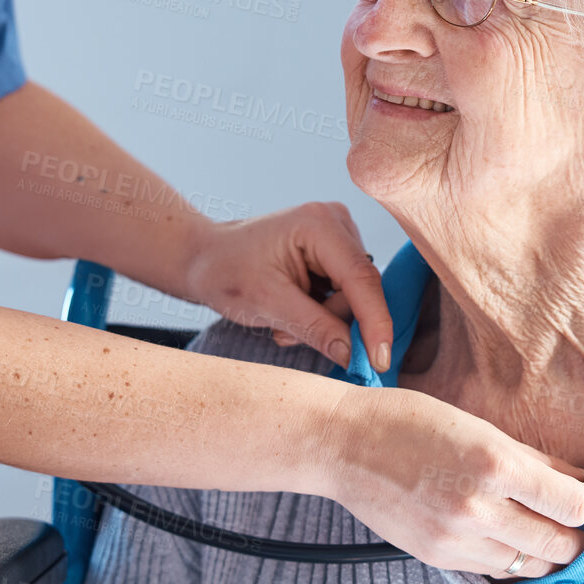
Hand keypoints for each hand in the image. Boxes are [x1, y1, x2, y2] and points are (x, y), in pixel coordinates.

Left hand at [183, 201, 392, 371]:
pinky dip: (319, 313)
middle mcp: (335, 222)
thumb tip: (353, 355)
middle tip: (286, 334)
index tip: (379, 361)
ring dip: (320, 321)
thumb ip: (315, 328)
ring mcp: (336, 235)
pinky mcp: (333, 252)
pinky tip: (290, 311)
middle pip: (359, 291)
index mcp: (318, 224)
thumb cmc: (226, 272)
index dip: (375, 322)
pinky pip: (343, 295)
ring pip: (352, 298)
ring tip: (281, 322)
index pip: (361, 279)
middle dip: (329, 322)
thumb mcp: (267, 304)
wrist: (204, 259)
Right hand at [318, 386, 583, 575]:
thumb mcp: (477, 426)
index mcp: (493, 463)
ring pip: (530, 566)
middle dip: (578, 537)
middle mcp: (478, 507)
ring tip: (546, 532)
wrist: (344, 445)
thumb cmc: (408, 421)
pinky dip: (511, 560)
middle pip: (559, 544)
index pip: (572, 505)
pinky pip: (495, 571)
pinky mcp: (438, 557)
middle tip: (581, 524)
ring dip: (547, 553)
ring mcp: (456, 538)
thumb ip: (534, 459)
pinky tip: (508, 539)